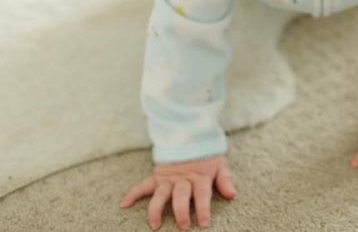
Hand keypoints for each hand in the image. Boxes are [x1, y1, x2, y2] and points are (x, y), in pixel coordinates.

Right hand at [120, 156, 236, 229]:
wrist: (190, 135)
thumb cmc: (207, 155)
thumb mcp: (220, 164)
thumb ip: (225, 180)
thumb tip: (232, 195)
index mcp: (200, 176)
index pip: (202, 195)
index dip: (203, 209)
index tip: (204, 224)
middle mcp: (183, 179)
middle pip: (181, 196)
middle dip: (182, 212)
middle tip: (183, 227)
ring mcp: (169, 178)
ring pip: (161, 194)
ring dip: (156, 209)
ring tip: (154, 224)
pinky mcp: (158, 176)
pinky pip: (144, 185)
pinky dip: (133, 193)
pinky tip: (125, 204)